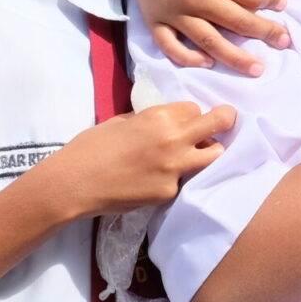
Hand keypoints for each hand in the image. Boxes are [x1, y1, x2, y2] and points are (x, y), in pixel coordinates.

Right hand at [34, 100, 235, 219]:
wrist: (75, 183)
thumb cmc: (92, 146)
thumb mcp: (123, 121)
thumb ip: (151, 119)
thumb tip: (168, 121)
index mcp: (160, 116)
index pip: (196, 109)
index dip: (192, 115)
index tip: (188, 121)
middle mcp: (174, 140)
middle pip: (219, 123)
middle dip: (225, 120)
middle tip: (224, 123)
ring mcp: (175, 169)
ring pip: (214, 156)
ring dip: (209, 152)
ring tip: (196, 155)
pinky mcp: (169, 192)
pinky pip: (184, 181)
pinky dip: (177, 178)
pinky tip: (157, 179)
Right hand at [113, 0, 287, 76]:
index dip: (271, 0)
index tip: (281, 4)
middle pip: (237, 22)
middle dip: (264, 33)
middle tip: (284, 42)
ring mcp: (172, 12)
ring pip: (209, 42)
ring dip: (235, 58)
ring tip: (256, 69)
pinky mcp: (155, 19)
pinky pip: (171, 47)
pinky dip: (188, 59)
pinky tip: (208, 63)